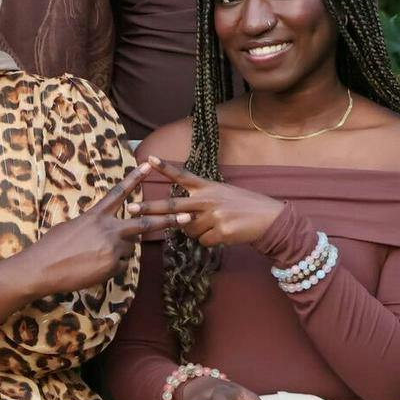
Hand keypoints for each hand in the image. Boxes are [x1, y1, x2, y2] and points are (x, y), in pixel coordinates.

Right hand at [30, 163, 180, 294]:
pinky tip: (91, 269)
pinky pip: (120, 266)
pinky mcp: (112, 265)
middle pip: (144, 224)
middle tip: (188, 215)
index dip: (134, 178)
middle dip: (168, 220)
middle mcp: (108, 229)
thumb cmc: (51, 247)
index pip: (118, 193)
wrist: (42, 268)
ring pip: (128, 249)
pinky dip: (109, 268)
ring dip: (116, 253)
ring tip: (91, 257)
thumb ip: (93, 225)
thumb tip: (104, 230)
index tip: (147, 165)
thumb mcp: (72, 227)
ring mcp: (112, 248)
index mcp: (95, 215)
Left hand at [133, 157, 286, 248]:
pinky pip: (203, 241)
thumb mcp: (222, 193)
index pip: (182, 175)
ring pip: (188, 229)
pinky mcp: (220, 232)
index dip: (165, 167)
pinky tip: (223, 233)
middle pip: (172, 206)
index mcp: (207, 187)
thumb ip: (200, 200)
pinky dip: (210, 240)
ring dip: (197, 231)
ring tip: (215, 224)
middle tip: (131, 209)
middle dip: (149, 208)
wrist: (268, 218)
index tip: (149, 159)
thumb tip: (180, 216)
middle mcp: (208, 199)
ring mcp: (213, 216)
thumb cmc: (243, 205)